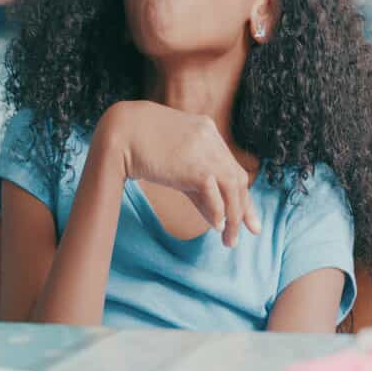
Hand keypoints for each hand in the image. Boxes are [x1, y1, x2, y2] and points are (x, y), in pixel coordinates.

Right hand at [99, 101, 260, 246]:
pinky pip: (215, 192)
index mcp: (208, 131)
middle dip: (245, 207)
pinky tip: (218, 225)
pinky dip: (218, 210)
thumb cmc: (141, 147)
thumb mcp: (174, 162)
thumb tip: (215, 218)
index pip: (231, 167)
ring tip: (229, 239)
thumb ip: (195, 186)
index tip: (245, 215)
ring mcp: (205, 150)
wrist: (120, 132)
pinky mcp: (195, 166)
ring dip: (234, 215)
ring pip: (232, 186)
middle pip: (237, 177)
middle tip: (252, 230)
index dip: (241, 192)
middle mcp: (211, 139)